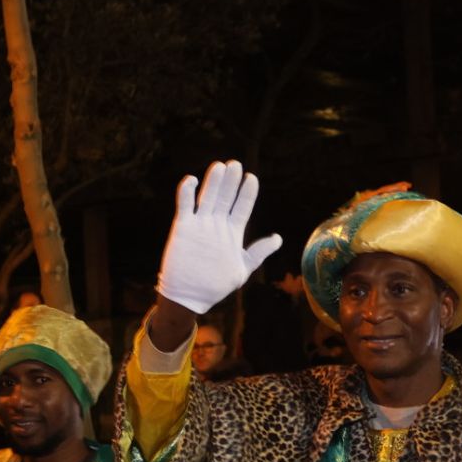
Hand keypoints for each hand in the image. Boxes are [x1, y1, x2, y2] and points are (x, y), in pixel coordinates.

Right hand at [156, 159, 281, 314]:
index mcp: (233, 233)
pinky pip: (184, 205)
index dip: (247, 193)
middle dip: (230, 182)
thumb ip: (258, 252)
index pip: (242, 207)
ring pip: (207, 197)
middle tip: (235, 165)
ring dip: (213, 182)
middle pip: (225, 198)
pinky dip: (186, 192)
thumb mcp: (242, 269)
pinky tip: (192, 180)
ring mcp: (200, 224)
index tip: (251, 178)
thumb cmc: (216, 286)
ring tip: (219, 166)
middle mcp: (217, 225)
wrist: (188, 296)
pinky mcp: (183, 227)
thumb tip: (277, 238)